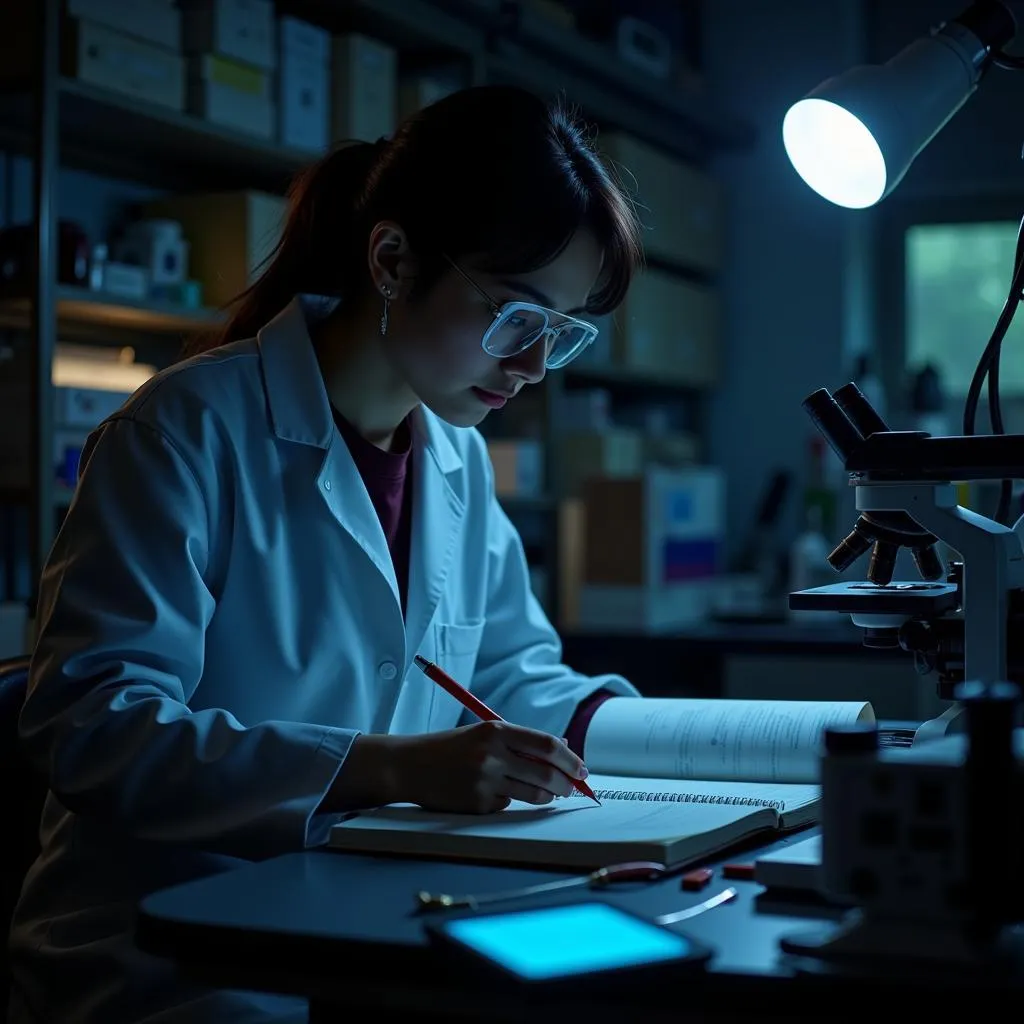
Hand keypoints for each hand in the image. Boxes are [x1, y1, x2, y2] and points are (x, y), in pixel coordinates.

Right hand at [394, 721, 588, 813]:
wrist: (409, 765)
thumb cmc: (450, 748)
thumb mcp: (483, 733)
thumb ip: (520, 741)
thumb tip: (562, 750)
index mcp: (496, 730)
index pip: (547, 745)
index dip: (570, 760)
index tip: (582, 770)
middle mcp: (492, 754)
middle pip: (545, 774)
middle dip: (565, 784)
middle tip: (571, 788)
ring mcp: (484, 781)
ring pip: (532, 795)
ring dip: (544, 796)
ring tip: (543, 793)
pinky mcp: (477, 803)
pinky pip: (507, 806)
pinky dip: (508, 802)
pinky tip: (491, 793)